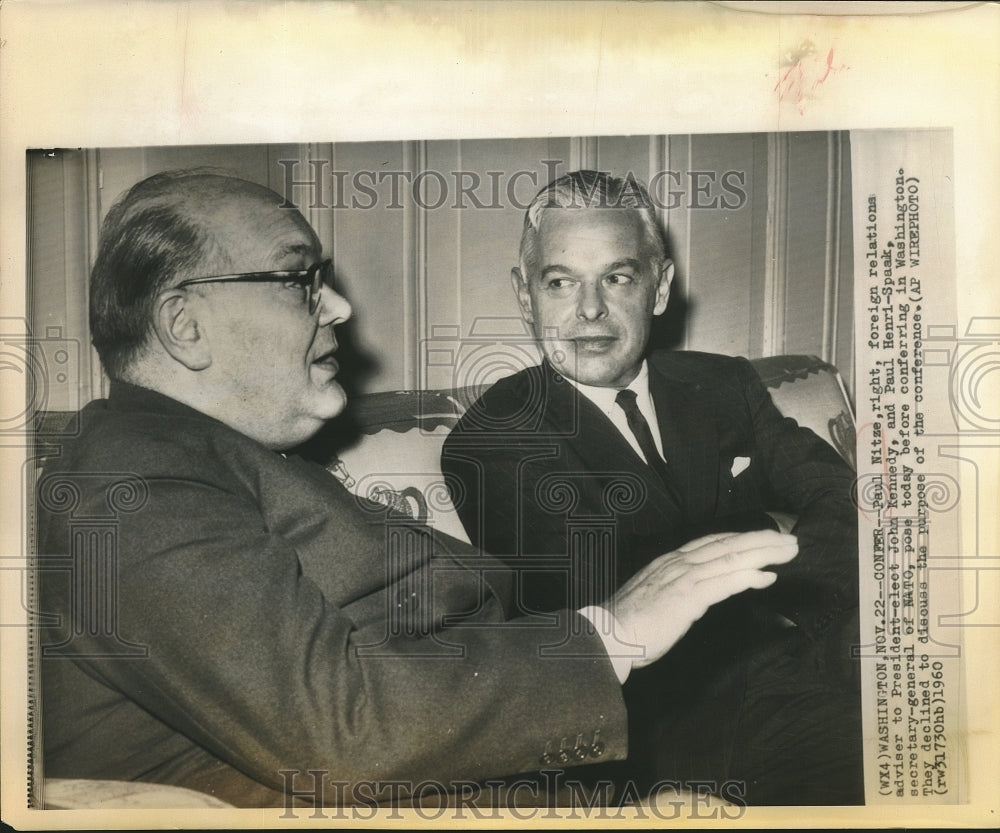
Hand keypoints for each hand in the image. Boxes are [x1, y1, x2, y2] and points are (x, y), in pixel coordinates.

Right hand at [609, 530, 797, 671]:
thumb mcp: (655, 596)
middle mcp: (678, 564)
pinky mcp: (686, 599)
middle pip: (727, 544)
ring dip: (763, 554)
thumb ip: (676, 588)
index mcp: (670, 561)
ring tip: (788, 552)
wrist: (608, 635)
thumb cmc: (629, 624)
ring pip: (730, 559)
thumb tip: (697, 591)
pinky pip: (723, 584)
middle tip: (790, 540)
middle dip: (761, 540)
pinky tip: (767, 578)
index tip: (765, 537)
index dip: (741, 537)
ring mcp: (682, 579)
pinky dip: (747, 578)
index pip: (712, 542)